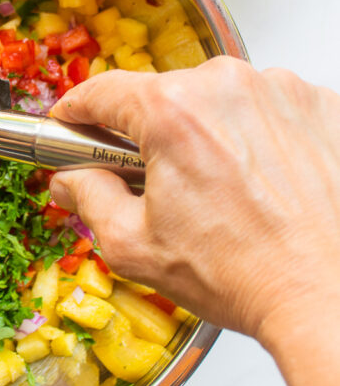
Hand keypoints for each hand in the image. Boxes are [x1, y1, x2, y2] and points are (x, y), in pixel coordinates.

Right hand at [48, 57, 339, 343]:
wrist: (328, 299)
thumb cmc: (245, 275)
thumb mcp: (135, 246)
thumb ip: (90, 197)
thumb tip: (72, 179)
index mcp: (174, 111)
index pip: (104, 90)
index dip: (77, 108)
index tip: (72, 120)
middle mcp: (229, 86)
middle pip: (167, 94)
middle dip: (153, 133)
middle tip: (160, 182)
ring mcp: (282, 91)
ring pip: (220, 100)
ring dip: (211, 133)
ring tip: (225, 191)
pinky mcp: (322, 106)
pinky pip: (270, 108)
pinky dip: (261, 136)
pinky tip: (265, 183)